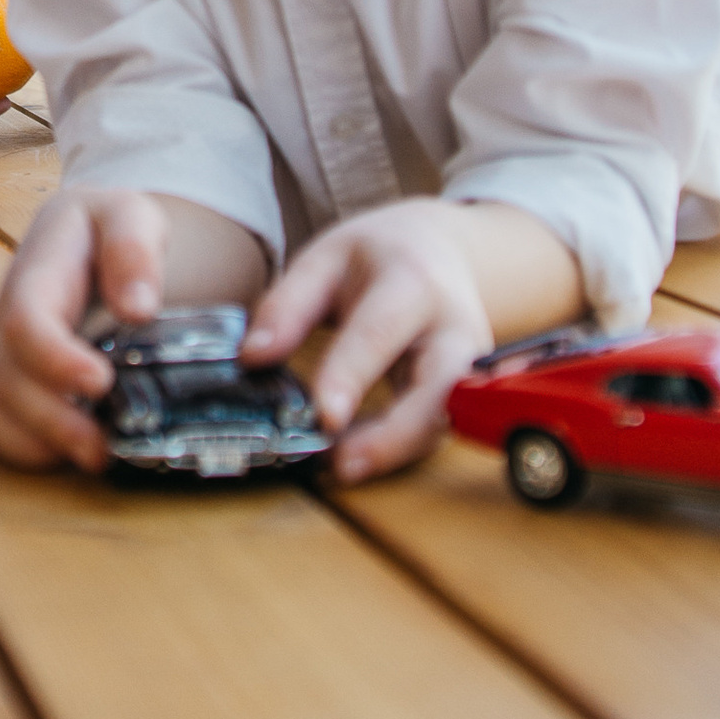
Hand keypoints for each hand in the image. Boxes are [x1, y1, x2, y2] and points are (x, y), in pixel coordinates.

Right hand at [0, 188, 174, 471]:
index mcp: (38, 273)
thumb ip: (133, 250)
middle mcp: (9, 319)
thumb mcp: (129, 214)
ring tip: (94, 454)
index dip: (54, 360)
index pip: (25, 322)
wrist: (85, 236)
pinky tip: (70, 451)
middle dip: (53, 423)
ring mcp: (4, 354)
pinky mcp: (8, 382)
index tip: (99, 382)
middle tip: (103, 447)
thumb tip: (138, 307)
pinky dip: (25, 450)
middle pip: (7, 382)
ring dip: (39, 444)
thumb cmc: (106, 229)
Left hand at [242, 198, 504, 486]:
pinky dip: (399, 451)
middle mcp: (453, 328)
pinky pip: (435, 430)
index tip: (325, 415)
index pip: (380, 332)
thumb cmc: (378, 256)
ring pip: (443, 420)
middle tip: (342, 464)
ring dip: (395, 451)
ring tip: (341, 468)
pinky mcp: (462, 394)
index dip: (351, 375)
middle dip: (395, 434)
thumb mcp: (326, 258)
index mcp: (413, 282)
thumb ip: (288, 305)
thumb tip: (252, 356)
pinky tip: (357, 459)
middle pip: (439, 389)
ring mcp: (467, 366)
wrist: (440, 250)